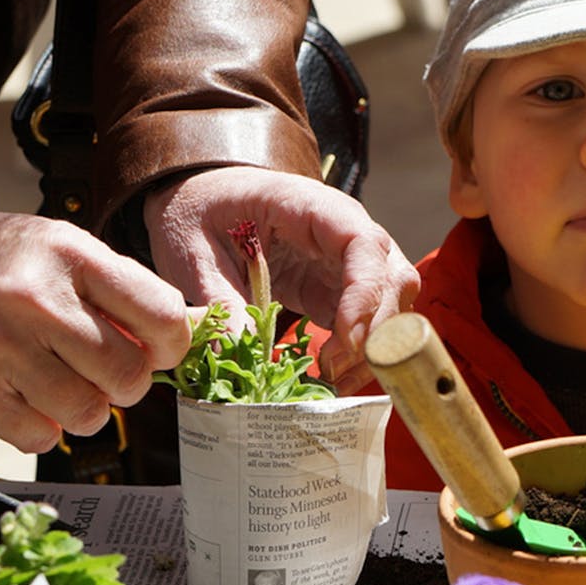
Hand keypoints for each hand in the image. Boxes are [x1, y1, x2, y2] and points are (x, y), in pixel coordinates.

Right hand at [0, 205, 191, 452]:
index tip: (157, 351)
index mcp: (69, 254)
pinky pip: (41, 437)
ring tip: (56, 382)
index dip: (171, 346)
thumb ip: (112, 286)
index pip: (161, 315)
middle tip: (101, 372)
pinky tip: (21, 398)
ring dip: (83, 409)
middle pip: (130, 376)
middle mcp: (38, 300)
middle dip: (125, 384)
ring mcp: (1, 349)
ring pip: (89, 414)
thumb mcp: (50, 245)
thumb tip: (180, 335)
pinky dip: (41, 428)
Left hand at [142, 166, 419, 393]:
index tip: (347, 338)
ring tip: (329, 381)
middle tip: (334, 371)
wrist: (197, 203)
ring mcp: (344, 262)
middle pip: (391, 277)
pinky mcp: (336, 289)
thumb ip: (221, 300)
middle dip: (374, 331)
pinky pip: (365, 322)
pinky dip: (356, 354)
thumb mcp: (194, 255)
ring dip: (370, 348)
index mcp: (309, 207)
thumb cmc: (197, 214)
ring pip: (389, 304)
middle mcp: (342, 231)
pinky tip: (330, 379)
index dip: (365, 292)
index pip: (362, 244)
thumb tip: (242, 351)